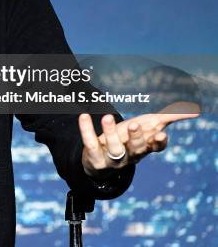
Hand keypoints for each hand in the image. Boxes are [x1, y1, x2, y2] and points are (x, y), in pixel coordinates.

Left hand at [78, 101, 199, 179]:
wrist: (99, 163)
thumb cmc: (126, 139)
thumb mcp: (147, 128)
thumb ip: (168, 118)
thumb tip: (191, 111)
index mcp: (143, 148)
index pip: (153, 148)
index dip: (157, 143)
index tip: (161, 135)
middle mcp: (129, 155)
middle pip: (135, 149)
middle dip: (136, 138)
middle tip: (134, 125)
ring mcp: (111, 159)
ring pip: (113, 147)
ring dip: (110, 132)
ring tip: (108, 117)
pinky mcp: (94, 157)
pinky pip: (90, 143)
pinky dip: (86, 130)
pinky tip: (84, 116)